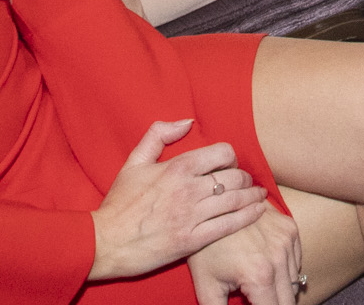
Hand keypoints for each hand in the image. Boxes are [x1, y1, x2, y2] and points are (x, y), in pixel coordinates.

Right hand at [89, 119, 267, 280]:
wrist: (104, 242)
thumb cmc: (119, 203)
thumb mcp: (134, 162)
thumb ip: (159, 135)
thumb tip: (187, 121)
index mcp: (178, 167)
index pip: (223, 153)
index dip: (231, 157)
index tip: (230, 165)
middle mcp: (189, 189)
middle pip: (234, 177)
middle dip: (245, 178)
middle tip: (247, 183)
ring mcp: (192, 216)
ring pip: (236, 200)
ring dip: (253, 197)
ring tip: (259, 196)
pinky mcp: (192, 240)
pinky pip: (229, 225)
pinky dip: (248, 217)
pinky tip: (257, 212)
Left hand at [186, 202, 301, 304]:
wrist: (211, 204)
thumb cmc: (205, 248)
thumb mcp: (207, 288)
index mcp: (259, 276)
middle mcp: (279, 258)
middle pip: (288, 301)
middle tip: (254, 298)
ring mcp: (287, 241)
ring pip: (294, 282)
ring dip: (280, 290)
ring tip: (257, 287)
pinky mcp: (290, 228)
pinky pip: (296, 260)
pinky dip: (285, 270)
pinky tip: (265, 267)